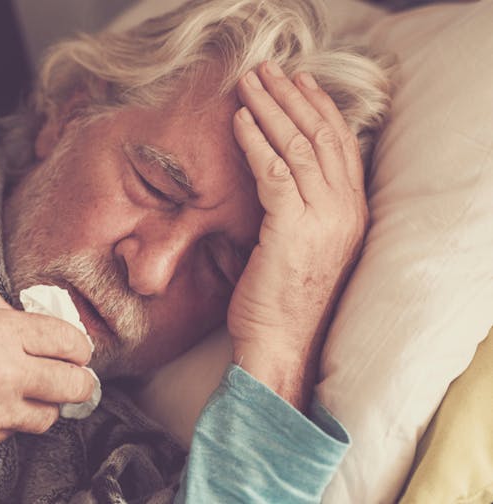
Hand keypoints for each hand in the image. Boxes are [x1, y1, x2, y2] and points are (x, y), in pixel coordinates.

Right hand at [0, 282, 95, 459]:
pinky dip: (14, 420)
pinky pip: (13, 432)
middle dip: (81, 380)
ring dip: (50, 404)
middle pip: (71, 384)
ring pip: (49, 416)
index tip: (80, 349)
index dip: (81, 345)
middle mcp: (1, 374)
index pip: (66, 341)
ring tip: (38, 394)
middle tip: (78, 377)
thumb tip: (19, 314)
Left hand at [228, 61, 367, 409]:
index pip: (342, 146)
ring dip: (273, 109)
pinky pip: (275, 172)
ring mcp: (324, 220)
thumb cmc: (281, 301)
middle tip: (270, 70)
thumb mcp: (300, 247)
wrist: (280, 346)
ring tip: (250, 82)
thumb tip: (276, 175)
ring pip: (301, 146)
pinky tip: (240, 120)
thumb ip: (299, 209)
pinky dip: (257, 141)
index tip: (299, 83)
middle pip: (324, 136)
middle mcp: (346, 211)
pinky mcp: (294, 229)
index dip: (319, 108)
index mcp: (351, 213)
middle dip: (294, 97)